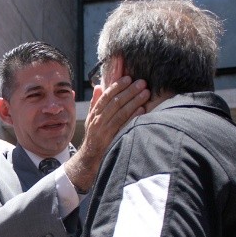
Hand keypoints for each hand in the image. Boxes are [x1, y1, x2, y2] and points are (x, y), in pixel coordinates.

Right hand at [67, 76, 148, 191]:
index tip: (128, 78)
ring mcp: (104, 130)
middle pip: (115, 102)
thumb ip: (95, 103)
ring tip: (146, 92)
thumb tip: (98, 87)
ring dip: (134, 101)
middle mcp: (98, 120)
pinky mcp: (111, 139)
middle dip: (129, 91)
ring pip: (121, 112)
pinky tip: (142, 109)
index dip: (117, 86)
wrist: (89, 158)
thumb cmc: (93, 137)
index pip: (106, 96)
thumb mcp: (91, 119)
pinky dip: (133, 116)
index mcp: (94, 114)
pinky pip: (123, 125)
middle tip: (142, 82)